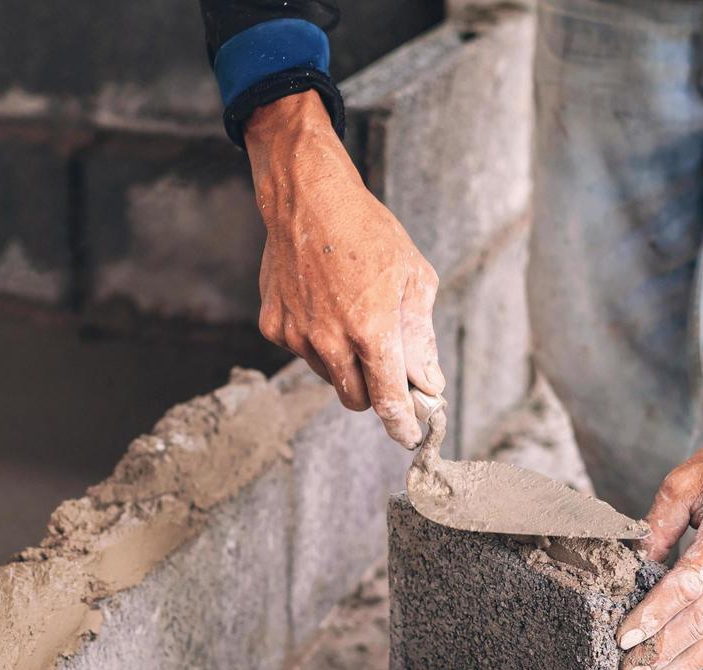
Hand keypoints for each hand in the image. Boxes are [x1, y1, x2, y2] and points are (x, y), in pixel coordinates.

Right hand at [245, 92, 444, 448]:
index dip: (402, 426)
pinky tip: (323, 303)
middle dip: (375, 391)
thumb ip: (421, 339)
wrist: (308, 200)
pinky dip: (317, 340)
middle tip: (387, 364)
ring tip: (352, 314)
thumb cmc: (368, 234)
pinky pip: (302, 353)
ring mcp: (297, 336)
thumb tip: (428, 383)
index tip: (410, 437)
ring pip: (330, 376)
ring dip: (346, 362)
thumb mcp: (414, 278)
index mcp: (371, 331)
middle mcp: (330, 341)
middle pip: (357, 399)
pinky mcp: (274, 326)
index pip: (388, 401)